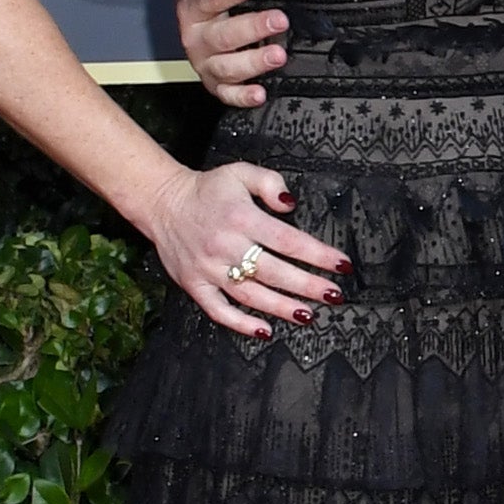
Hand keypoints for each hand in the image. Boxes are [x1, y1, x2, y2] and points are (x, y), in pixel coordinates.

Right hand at [144, 157, 345, 336]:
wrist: (162, 203)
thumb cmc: (207, 190)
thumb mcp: (240, 173)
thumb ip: (270, 183)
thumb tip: (291, 203)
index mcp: (241, 218)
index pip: (288, 240)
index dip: (318, 255)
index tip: (341, 265)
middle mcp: (225, 245)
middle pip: (274, 272)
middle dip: (308, 286)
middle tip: (334, 295)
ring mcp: (208, 268)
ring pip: (250, 294)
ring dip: (281, 308)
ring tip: (308, 315)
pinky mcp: (194, 284)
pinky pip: (218, 310)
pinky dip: (240, 324)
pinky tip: (264, 330)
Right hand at [180, 0, 288, 110]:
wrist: (198, 35)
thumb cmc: (215, 10)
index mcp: (193, 11)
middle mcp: (197, 39)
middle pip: (223, 36)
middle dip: (253, 28)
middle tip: (279, 21)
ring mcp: (205, 64)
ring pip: (226, 67)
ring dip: (254, 62)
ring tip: (277, 55)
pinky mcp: (215, 85)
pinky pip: (228, 94)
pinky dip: (243, 96)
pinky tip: (260, 94)